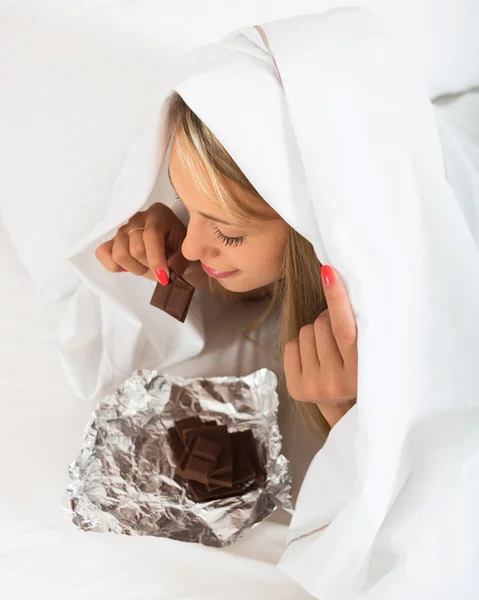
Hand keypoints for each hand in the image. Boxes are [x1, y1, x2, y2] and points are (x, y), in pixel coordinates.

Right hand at [95, 202, 189, 283]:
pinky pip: (102, 252)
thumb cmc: (178, 249)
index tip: (164, 278)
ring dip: (133, 268)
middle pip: (135, 247)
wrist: (172, 251)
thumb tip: (165, 273)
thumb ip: (178, 262)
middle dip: (148, 265)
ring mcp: (122, 228)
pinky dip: (113, 265)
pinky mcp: (111, 240)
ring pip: (119, 253)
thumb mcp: (185, 254)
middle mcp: (138, 218)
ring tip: (145, 267)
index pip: (151, 234)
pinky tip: (128, 267)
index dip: (156, 259)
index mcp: (159, 214)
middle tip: (158, 270)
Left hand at [284, 265, 357, 425]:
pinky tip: (316, 358)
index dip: (337, 298)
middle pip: (321, 324)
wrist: (350, 407)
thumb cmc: (363, 366)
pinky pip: (291, 345)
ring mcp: (315, 387)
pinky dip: (302, 345)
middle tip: (340, 335)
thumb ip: (359, 325)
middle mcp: (337, 383)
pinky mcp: (297, 389)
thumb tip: (334, 278)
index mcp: (362, 373)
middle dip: (329, 319)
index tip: (328, 273)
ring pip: (305, 332)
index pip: (345, 328)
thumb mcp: (370, 350)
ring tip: (330, 350)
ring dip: (316, 332)